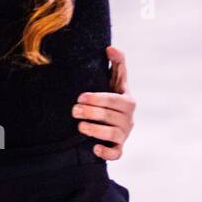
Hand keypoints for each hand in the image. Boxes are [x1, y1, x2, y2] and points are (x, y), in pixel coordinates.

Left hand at [73, 45, 135, 160]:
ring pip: (113, 134)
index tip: (80, 96)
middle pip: (111, 116)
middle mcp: (128, 119)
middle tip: (73, 110)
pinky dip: (106, 152)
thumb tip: (110, 47)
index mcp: (127, 101)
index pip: (114, 99)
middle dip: (91, 113)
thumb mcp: (115, 81)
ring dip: (95, 130)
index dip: (98, 98)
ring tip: (80, 126)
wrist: (110, 122)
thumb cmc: (111, 98)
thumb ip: (116, 64)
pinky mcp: (119, 149)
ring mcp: (124, 134)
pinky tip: (94, 148)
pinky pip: (116, 154)